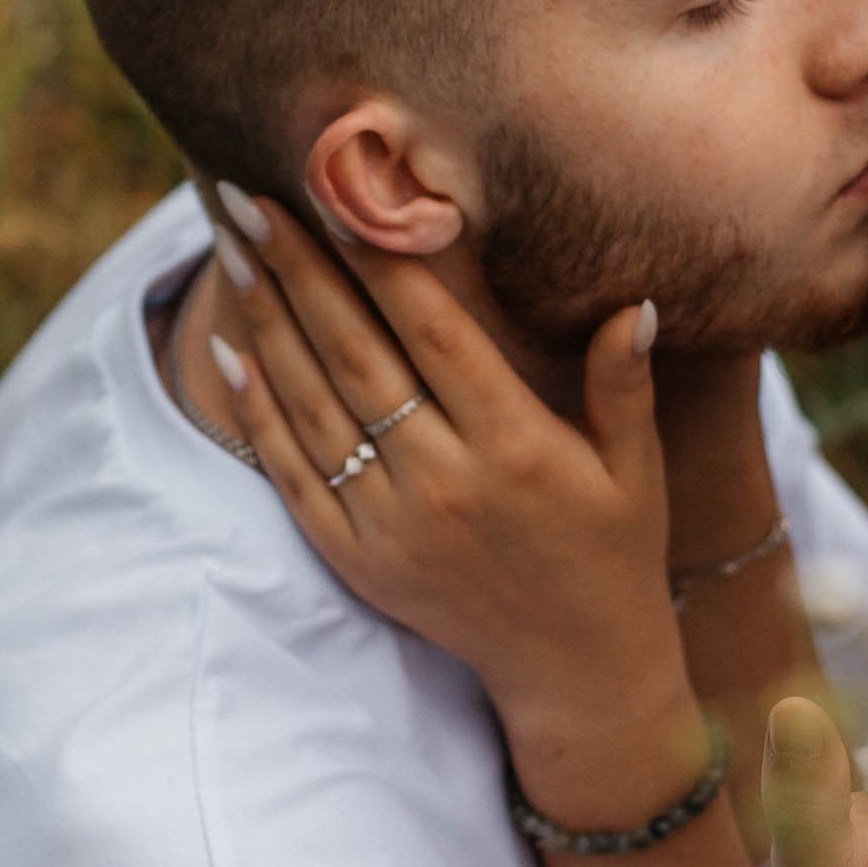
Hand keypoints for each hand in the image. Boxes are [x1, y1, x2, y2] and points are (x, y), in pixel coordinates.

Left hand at [204, 197, 685, 752]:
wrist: (576, 672)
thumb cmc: (613, 551)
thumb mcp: (635, 467)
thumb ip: (623, 383)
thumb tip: (635, 303)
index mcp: (516, 445)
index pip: (435, 332)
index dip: (382, 259)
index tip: (341, 194)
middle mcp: (448, 482)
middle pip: (357, 356)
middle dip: (300, 270)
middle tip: (253, 198)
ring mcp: (394, 525)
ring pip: (315, 408)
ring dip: (268, 324)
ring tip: (235, 250)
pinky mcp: (359, 561)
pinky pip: (294, 477)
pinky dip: (258, 414)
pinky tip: (231, 353)